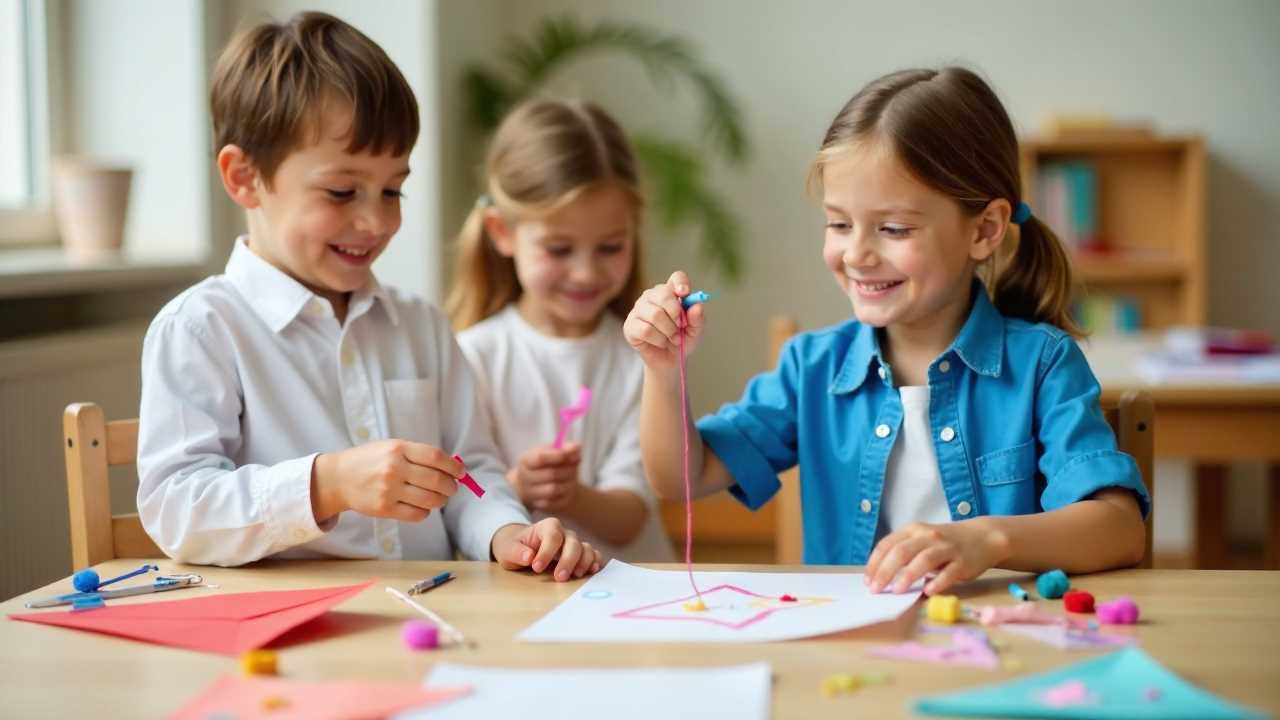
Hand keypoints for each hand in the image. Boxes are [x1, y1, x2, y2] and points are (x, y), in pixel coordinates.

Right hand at [311, 440, 461, 522]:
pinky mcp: (384, 509)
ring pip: (429, 499)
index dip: (453, 466)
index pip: (435, 457)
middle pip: (436, 480)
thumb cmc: (371, 461)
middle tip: (452, 488)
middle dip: (450, 486)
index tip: (460, 472)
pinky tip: (423, 506)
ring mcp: (388, 490)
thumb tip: (452, 468)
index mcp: (398, 449)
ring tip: (440, 498)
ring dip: (441, 500)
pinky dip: (426, 512)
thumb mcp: (391, 447)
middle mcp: (394, 468)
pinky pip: (417, 514)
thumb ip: (418, 455)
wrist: (338, 478)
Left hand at [491, 518, 603, 581]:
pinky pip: (593, 555)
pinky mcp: (580, 554)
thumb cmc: (514, 547)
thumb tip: (529, 556)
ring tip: (576, 576)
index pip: (552, 536)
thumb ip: (516, 552)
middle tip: (560, 578)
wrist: (520, 547)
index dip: (547, 552)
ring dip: (583, 562)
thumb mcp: (507, 549)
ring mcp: (574, 543)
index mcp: (547, 526)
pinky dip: (595, 562)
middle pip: (573, 543)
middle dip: (568, 560)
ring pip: (586, 548)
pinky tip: (591, 572)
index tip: (536, 567)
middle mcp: (564, 533)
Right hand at [507, 444, 581, 511]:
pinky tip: (566, 487)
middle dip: (567, 469)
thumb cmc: (548, 463)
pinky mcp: (539, 506)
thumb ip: (565, 448)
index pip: (540, 458)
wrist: (541, 483)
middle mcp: (524, 478)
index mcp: (525, 460)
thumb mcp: (554, 451)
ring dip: (568, 482)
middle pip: (550, 474)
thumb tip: (575, 448)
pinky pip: (555, 502)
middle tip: (575, 466)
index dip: (556, 456)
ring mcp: (530, 494)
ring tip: (571, 477)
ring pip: (553, 489)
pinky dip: (564, 494)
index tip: (567, 455)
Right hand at [623, 270, 705, 369]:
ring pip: (655, 314)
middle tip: (681, 327)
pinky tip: (661, 343)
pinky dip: (658, 339)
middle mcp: (652, 297)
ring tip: (673, 339)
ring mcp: (638, 310)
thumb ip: (697, 319)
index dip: (681, 283)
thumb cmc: (681, 340)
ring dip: (669, 331)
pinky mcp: (630, 326)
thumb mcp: (695, 331)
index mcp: (670, 293)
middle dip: (676, 314)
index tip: (685, 294)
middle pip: (663, 294)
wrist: (669, 360)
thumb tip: (697, 306)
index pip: (676, 278)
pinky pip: (646, 329)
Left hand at [864, 520, 1009, 595]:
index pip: (887, 545)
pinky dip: (937, 582)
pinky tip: (928, 592)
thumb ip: (904, 553)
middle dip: (885, 571)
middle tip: (875, 590)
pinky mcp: (963, 562)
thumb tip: (881, 577)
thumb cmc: (945, 543)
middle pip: (901, 552)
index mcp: (913, 530)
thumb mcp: (922, 540)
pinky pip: (949, 573)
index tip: (868, 581)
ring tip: (896, 591)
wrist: (983, 537)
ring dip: (908, 575)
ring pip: (924, 560)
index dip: (875, 563)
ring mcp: (946, 548)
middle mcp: (928, 537)